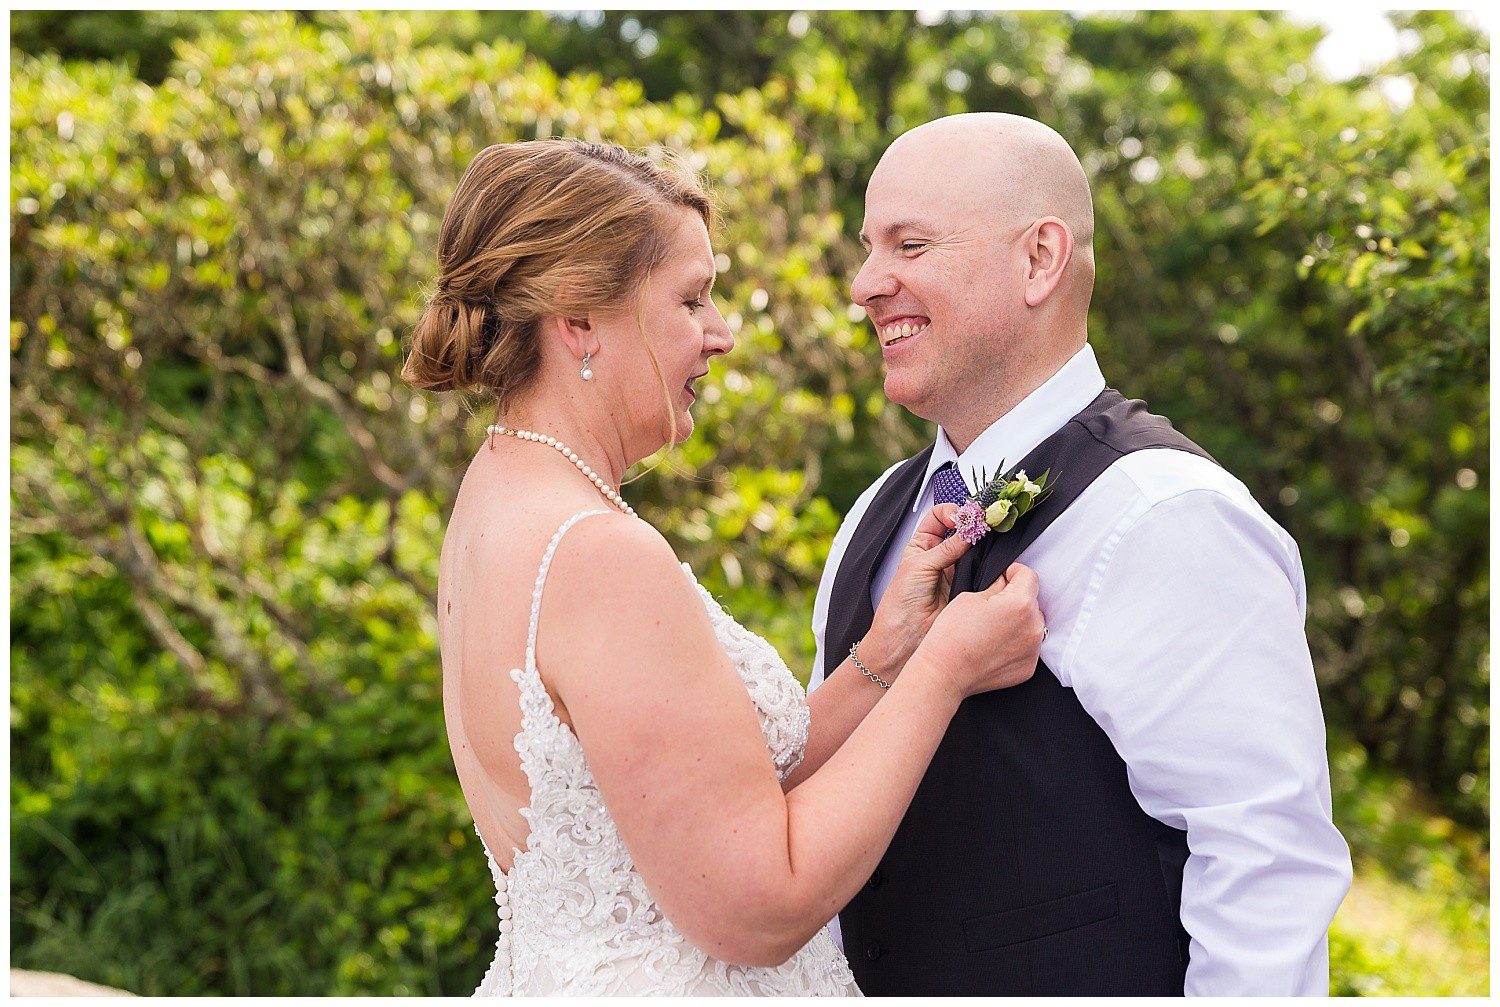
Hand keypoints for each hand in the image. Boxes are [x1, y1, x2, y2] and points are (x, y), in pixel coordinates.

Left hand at [861, 503, 974, 681]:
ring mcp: (955, 570)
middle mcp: (940, 555)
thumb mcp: (919, 566)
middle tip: (980, 523)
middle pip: (960, 530)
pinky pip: (982, 569)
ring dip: (980, 542)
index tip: (959, 518)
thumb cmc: (901, 603)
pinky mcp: (968, 585)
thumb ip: (945, 548)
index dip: (951, 513)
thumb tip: (968, 531)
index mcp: (922, 545)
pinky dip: (987, 563)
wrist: (906, 636)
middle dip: (971, 524)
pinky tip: (988, 560)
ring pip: (973, 548)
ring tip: (985, 539)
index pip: (939, 517)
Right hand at [913, 562, 1042, 701]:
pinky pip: (1028, 647)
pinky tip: (995, 646)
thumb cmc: (953, 633)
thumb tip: (1004, 582)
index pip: (1028, 575)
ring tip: (993, 629)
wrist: (946, 671)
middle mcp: (1034, 626)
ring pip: (1032, 624)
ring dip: (1019, 621)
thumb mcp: (970, 597)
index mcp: (1021, 603)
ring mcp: (1033, 649)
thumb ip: (995, 586)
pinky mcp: (1029, 667)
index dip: (1012, 572)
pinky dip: (1016, 643)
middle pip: (1032, 601)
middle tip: (992, 608)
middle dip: (1016, 599)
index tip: (1002, 578)